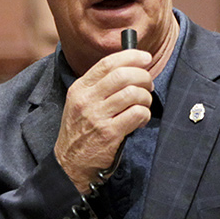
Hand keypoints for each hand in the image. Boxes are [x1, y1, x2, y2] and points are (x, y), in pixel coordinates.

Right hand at [53, 46, 155, 192]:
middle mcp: (87, 99)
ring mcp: (97, 116)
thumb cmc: (82, 129)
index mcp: (80, 88)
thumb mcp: (82, 102)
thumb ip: (101, 85)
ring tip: (143, 106)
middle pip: (123, 75)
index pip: (107, 63)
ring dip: (146, 98)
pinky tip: (140, 120)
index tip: (145, 57)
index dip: (131, 56)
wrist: (70, 162)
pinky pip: (137, 114)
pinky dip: (145, 115)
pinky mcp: (109, 133)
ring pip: (133, 94)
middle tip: (148, 86)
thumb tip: (131, 67)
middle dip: (144, 78)